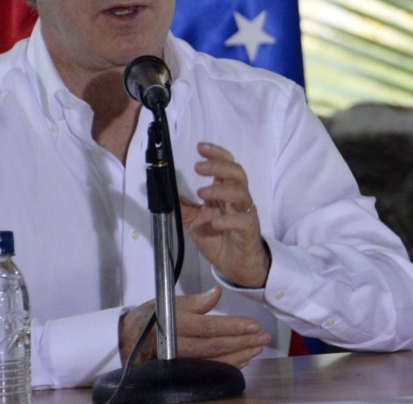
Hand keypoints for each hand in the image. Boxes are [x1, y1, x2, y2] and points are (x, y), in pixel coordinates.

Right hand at [119, 286, 270, 367]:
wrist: (128, 339)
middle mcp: (178, 345)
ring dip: (240, 355)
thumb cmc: (152, 317)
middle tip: (264, 337)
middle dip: (244, 342)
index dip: (234, 327)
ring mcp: (180, 360)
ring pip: (215, 361)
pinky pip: (209, 369)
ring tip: (258, 347)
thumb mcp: (170, 303)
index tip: (254, 325)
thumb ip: (196, 301)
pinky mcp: (182, 370)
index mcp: (176, 324)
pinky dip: (229, 365)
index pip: (210, 327)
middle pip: (216, 346)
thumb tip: (217, 293)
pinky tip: (243, 359)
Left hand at [180, 142, 269, 287]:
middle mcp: (238, 200)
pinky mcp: (248, 231)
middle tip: (198, 167)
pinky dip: (229, 219)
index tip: (200, 147)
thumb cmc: (219, 239)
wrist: (236, 266)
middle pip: (237, 173)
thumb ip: (182, 206)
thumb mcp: (194, 221)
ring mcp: (245, 214)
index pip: (227, 166)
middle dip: (219, 166)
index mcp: (225, 194)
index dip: (216, 154)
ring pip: (241, 193)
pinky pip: (243, 220)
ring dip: (221, 190)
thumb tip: (164, 191)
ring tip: (202, 193)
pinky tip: (215, 221)